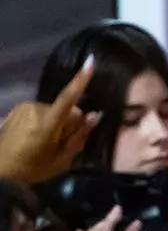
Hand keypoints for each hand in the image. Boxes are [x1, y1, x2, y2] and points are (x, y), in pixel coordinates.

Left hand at [0, 59, 99, 183]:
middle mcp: (35, 110)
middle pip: (67, 110)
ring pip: (55, 111)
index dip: (80, 81)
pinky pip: (43, 112)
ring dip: (58, 124)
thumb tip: (95, 116)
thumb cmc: (32, 169)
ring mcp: (25, 107)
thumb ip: (79, 137)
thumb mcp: (62, 160)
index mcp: (46, 124)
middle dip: (71, 124)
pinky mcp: (19, 108)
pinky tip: (37, 137)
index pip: (68, 99)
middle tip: (63, 144)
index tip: (90, 62)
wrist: (0, 169)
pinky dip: (47, 122)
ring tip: (48, 143)